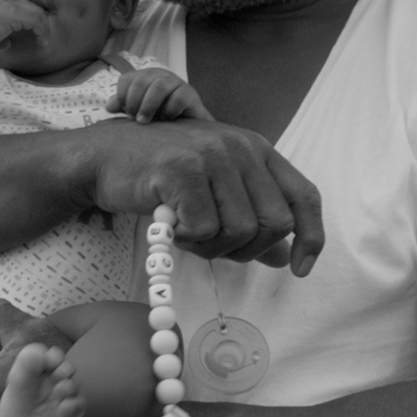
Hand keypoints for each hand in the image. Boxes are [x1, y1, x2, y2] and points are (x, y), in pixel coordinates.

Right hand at [0, 0, 50, 52]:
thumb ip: (0, 37)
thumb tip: (7, 43)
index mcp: (2, 2)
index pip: (26, 7)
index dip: (34, 21)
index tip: (37, 35)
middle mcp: (9, 0)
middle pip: (34, 8)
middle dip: (42, 24)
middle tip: (44, 38)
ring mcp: (12, 5)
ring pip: (38, 13)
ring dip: (44, 29)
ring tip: (44, 42)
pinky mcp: (15, 13)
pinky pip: (37, 20)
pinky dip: (43, 31)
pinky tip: (41, 42)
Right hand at [79, 119, 322, 274]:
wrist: (105, 157)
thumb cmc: (162, 177)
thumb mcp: (216, 191)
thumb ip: (252, 218)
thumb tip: (286, 257)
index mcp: (257, 149)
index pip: (304, 196)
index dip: (311, 236)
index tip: (301, 269)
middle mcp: (241, 147)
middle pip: (275, 223)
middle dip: (247, 250)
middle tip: (211, 246)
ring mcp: (212, 155)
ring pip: (240, 231)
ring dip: (211, 248)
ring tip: (185, 232)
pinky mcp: (183, 170)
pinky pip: (204, 230)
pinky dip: (187, 241)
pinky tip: (170, 226)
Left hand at [107, 68, 215, 122]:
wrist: (188, 124)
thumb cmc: (159, 114)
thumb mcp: (138, 110)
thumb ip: (123, 106)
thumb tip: (108, 106)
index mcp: (144, 77)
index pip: (126, 79)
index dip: (122, 96)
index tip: (124, 112)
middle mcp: (160, 76)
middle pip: (141, 80)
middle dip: (134, 101)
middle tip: (133, 119)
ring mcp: (176, 83)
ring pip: (159, 86)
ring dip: (148, 105)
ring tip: (144, 121)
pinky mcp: (190, 94)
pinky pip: (178, 98)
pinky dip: (169, 110)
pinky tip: (165, 120)